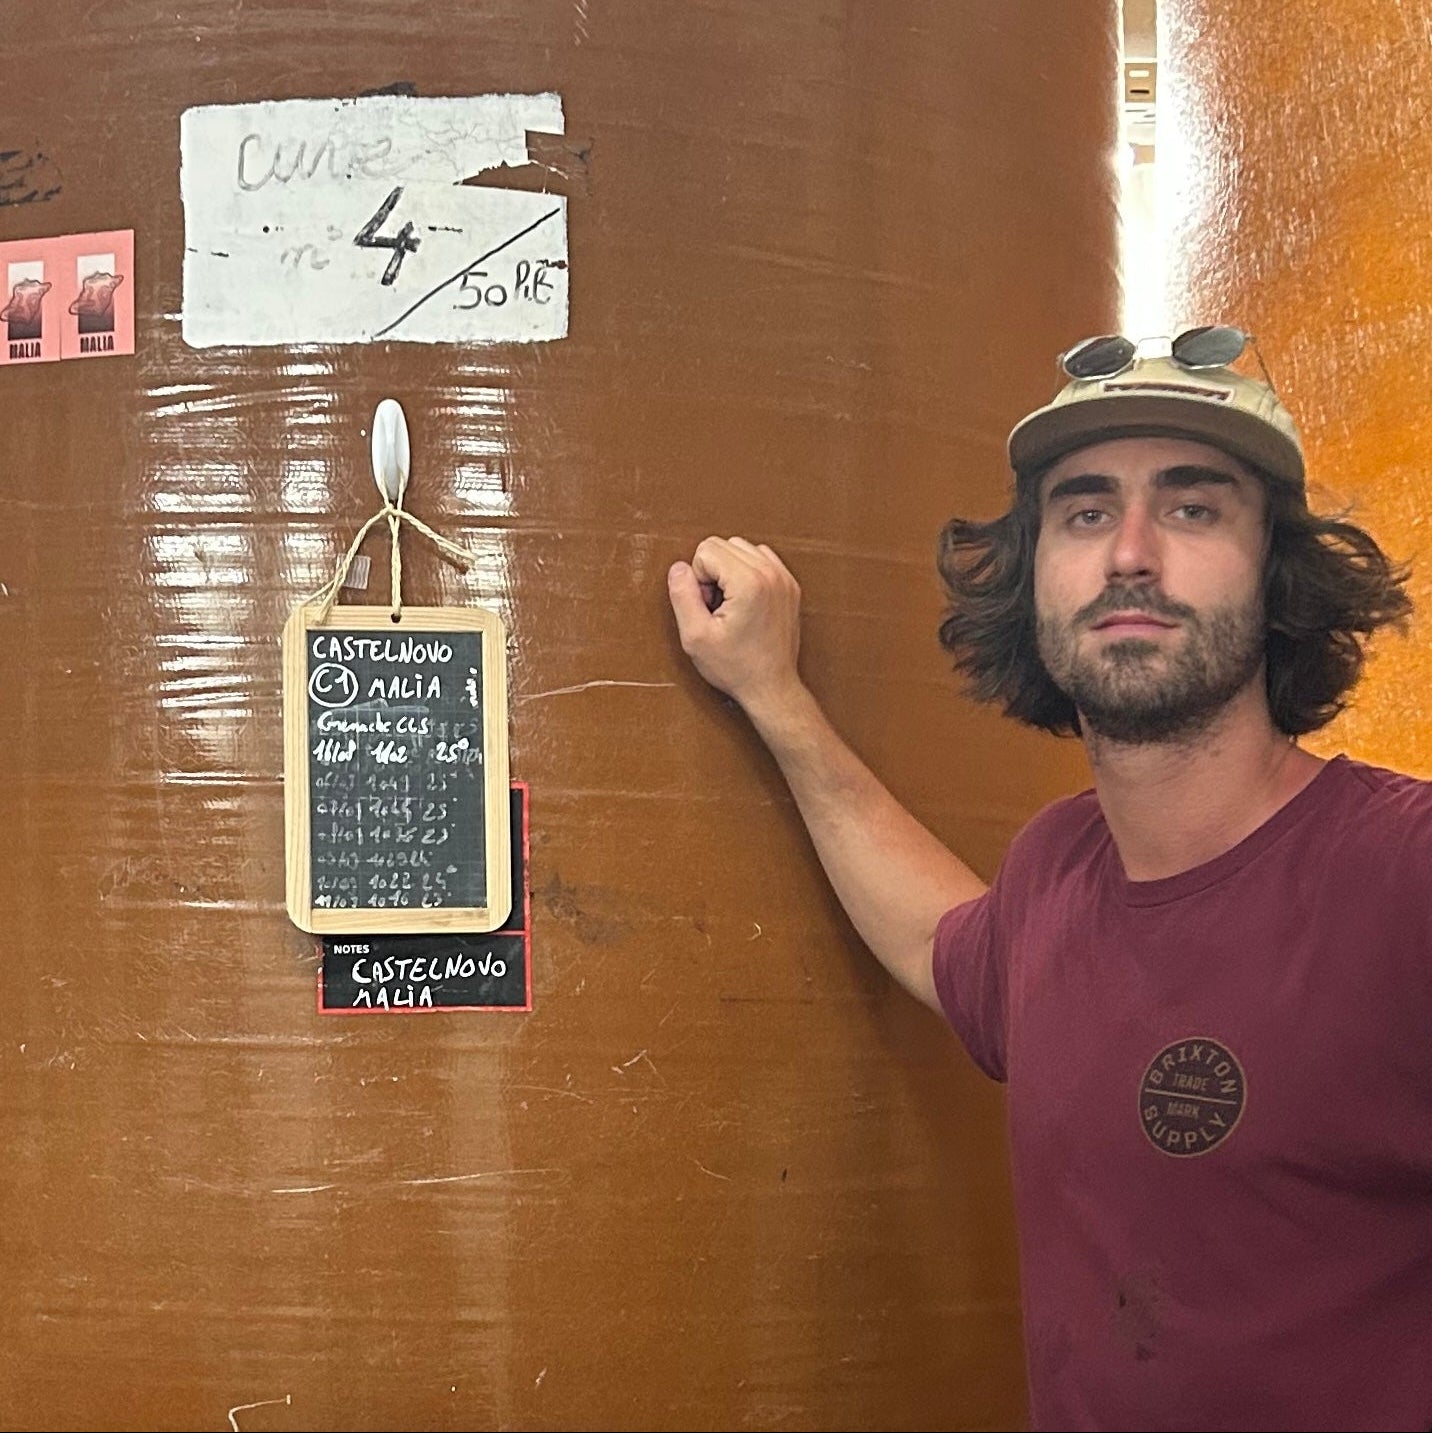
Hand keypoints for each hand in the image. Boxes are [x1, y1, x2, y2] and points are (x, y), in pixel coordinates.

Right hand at [667, 536, 803, 713]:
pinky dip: (746, 571)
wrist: (771, 687)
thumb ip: (682, 595)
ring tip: (729, 604)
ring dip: (728, 570)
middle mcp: (771, 574)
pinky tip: (743, 599)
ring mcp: (784, 578)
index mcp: (750, 583)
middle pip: (723, 544)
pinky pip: (760, 557)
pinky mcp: (789, 585)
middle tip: (716, 607)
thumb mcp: (695, 636)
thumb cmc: (737, 668)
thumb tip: (678, 568)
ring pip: (741, 547)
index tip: (708, 608)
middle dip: (711, 572)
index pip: (706, 550)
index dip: (697, 579)